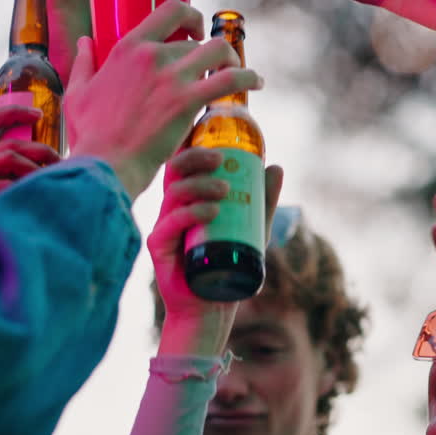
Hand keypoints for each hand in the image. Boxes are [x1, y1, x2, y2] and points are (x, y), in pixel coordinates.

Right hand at [0, 105, 61, 243]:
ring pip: (12, 158)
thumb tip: (43, 161)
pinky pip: (9, 184)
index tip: (38, 114)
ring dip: (37, 171)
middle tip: (62, 164)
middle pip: (10, 144)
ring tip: (51, 186)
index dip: (14, 112)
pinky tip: (37, 202)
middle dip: (42, 151)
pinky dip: (28, 190)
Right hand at [64, 0, 263, 198]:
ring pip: (217, 51)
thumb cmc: (90, 136)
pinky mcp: (187, 101)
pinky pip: (229, 80)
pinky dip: (248, 78)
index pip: (170, 12)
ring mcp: (171, 77)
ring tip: (240, 74)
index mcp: (127, 48)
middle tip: (216, 73)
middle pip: (195, 43)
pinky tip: (257, 84)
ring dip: (232, 59)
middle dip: (209, 57)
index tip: (197, 31)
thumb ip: (83, 64)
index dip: (191, 17)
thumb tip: (85, 42)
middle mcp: (151, 55)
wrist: (104, 166)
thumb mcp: (78, 94)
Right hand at [149, 148, 284, 354]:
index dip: (192, 141)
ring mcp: (163, 225)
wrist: (210, 308)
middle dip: (196, 157)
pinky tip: (212, 211)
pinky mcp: (159, 247)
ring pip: (174, 193)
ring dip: (199, 185)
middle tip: (221, 158)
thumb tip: (276, 166)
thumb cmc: (226, 266)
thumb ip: (262, 199)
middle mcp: (172, 206)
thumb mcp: (253, 228)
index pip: (185, 161)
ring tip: (225, 189)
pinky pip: (169, 224)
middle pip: (175, 170)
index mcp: (188, 197)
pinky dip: (191, 213)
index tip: (210, 126)